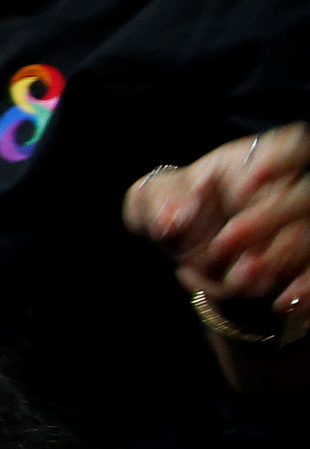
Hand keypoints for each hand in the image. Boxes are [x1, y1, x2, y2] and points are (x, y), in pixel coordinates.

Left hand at [125, 124, 309, 317]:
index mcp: (256, 162)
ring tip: (239, 279)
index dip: (282, 159)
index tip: (251, 179)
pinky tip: (284, 302)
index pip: (291, 145)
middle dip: (266, 221)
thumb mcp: (154, 201)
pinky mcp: (300, 264)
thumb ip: (157, 202)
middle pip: (302, 198)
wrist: (189, 249)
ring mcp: (299, 229)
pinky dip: (303, 289)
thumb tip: (170, 219)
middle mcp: (288, 192)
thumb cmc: (176, 210)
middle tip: (223, 243)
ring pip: (307, 238)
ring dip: (281, 260)